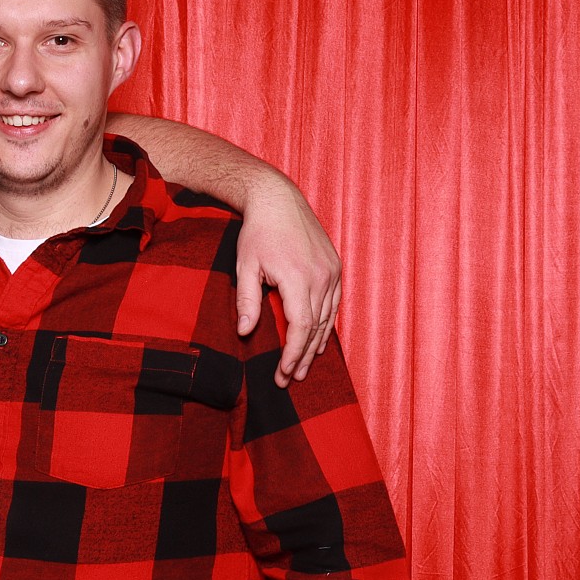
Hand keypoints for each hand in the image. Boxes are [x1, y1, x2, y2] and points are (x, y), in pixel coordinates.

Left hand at [233, 179, 341, 386]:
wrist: (278, 200)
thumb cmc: (257, 233)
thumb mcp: (245, 267)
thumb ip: (246, 300)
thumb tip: (245, 332)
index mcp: (298, 278)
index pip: (300, 327)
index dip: (293, 354)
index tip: (283, 374)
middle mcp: (321, 277)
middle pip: (316, 328)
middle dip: (302, 357)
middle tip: (290, 379)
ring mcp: (331, 271)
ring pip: (328, 318)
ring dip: (315, 344)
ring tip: (304, 367)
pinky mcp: (334, 266)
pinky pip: (334, 303)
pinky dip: (326, 324)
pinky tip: (317, 339)